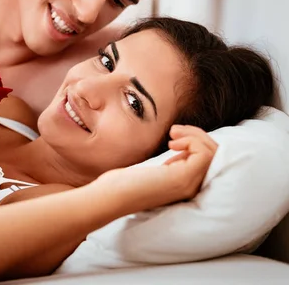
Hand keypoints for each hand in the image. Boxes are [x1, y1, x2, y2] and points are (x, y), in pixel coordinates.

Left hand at [94, 125, 217, 215]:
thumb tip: (181, 146)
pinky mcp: (183, 179)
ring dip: (195, 135)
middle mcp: (193, 187)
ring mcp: (190, 184)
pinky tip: (172, 143)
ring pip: (214, 153)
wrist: (111, 196)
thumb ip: (171, 162)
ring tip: (173, 134)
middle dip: (198, 135)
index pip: (210, 161)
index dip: (197, 143)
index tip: (174, 138)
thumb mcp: (155, 168)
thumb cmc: (124, 182)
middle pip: (216, 156)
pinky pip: (205, 154)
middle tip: (174, 131)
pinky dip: (192, 140)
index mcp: (187, 184)